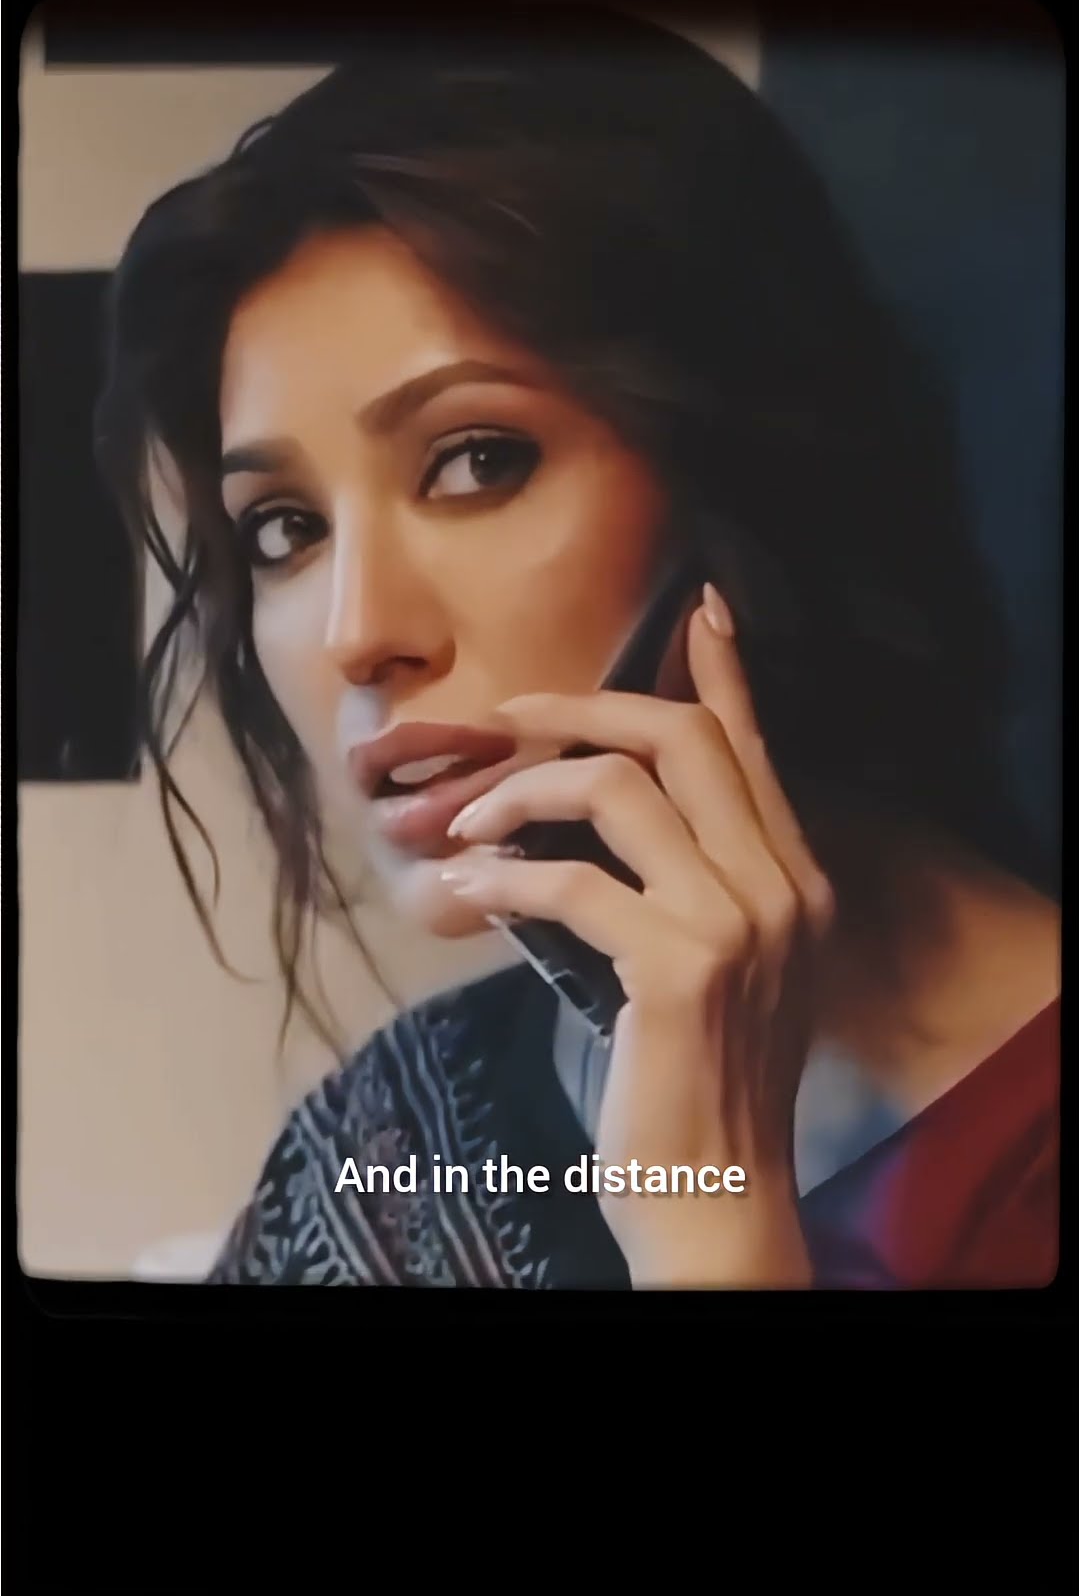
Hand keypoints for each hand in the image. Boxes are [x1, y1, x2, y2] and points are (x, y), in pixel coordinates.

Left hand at [439, 586, 834, 1287]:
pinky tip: (463, 893)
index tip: (699, 609)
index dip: (723, 671)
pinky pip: (567, 880)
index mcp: (797, 880)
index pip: (752, 747)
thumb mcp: (721, 967)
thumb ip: (692, 883)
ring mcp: (738, 922)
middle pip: (681, 737)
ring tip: (466, 827)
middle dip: (584, 707)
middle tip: (511, 716)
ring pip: (615, 789)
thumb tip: (600, 808)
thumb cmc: (697, 1082)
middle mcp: (780, 886)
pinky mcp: (678, 966)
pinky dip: (499, 877)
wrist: (715, 1193)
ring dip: (519, 795)